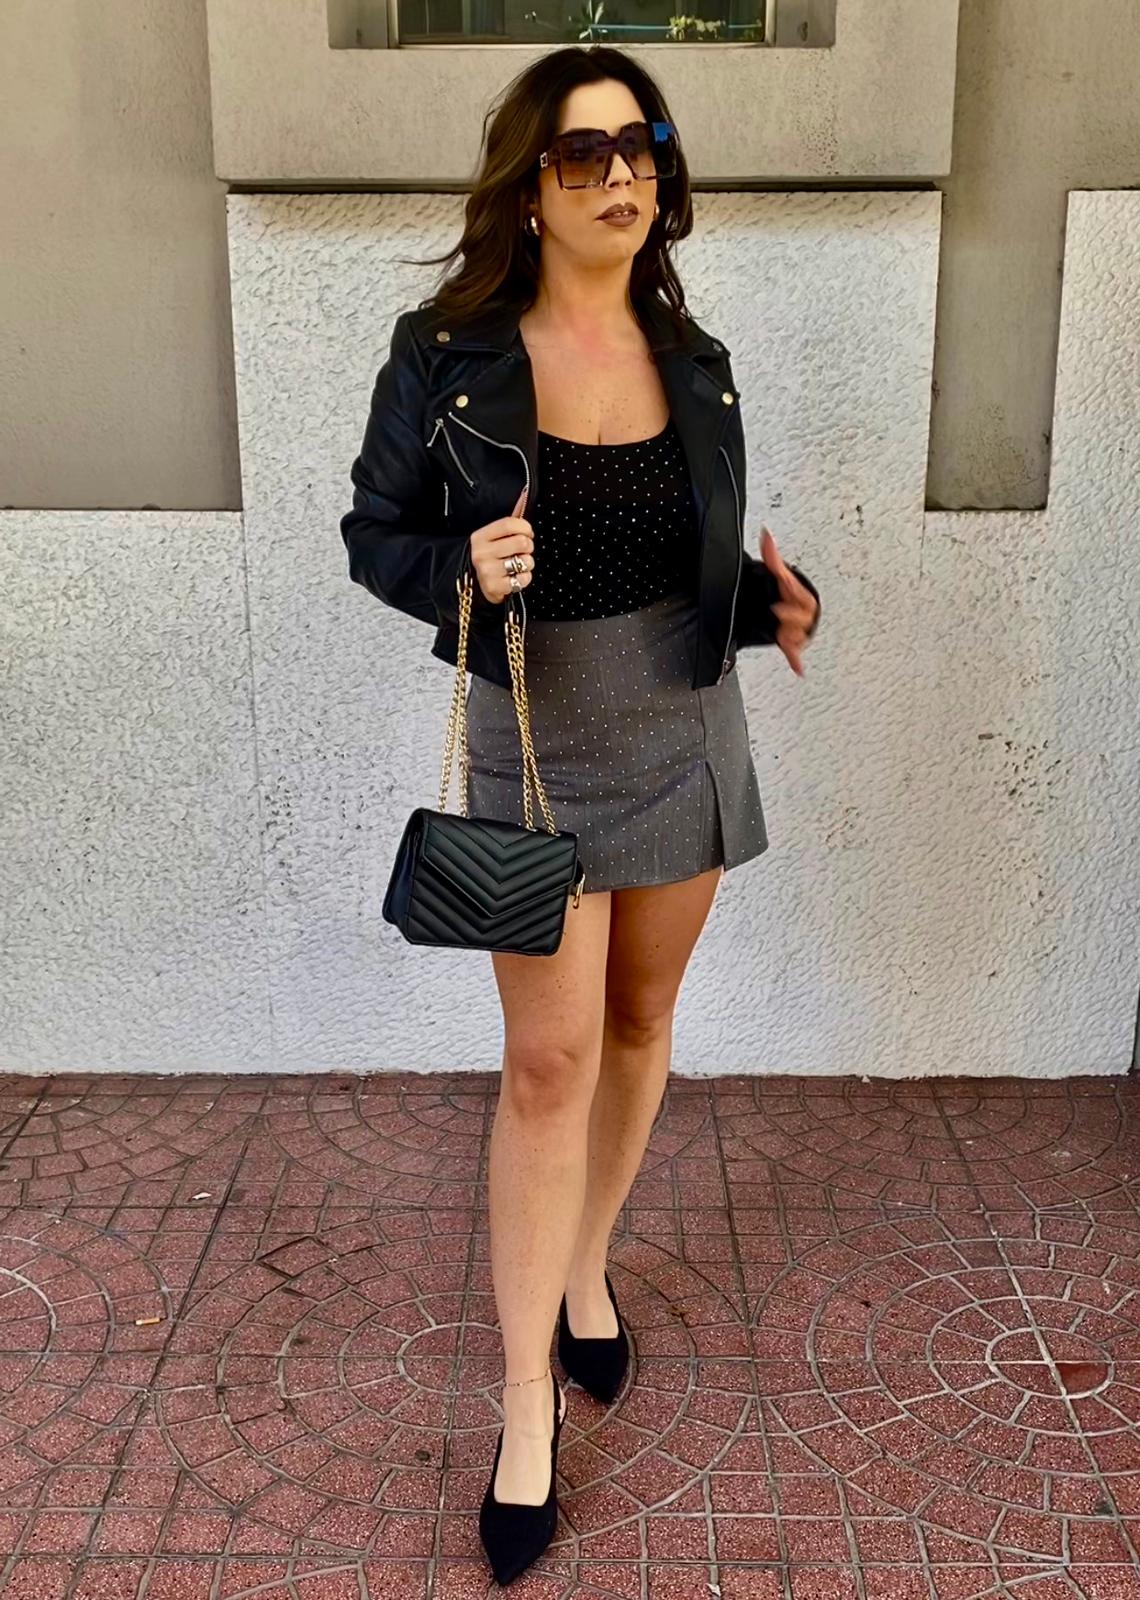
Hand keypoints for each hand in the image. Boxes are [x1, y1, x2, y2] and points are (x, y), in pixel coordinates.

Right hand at [469, 488, 534, 603]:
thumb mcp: (494, 535)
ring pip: (525, 561)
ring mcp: (487, 571)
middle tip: (522, 550)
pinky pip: (523, 579)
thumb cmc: (488, 555)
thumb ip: (512, 516)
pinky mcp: (494, 587)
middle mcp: (482, 553)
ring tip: (518, 564)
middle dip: (528, 546)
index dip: (525, 527)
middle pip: (521, 542)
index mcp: (481, 536)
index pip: (510, 524)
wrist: (471, 583)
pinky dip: (524, 578)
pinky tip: (515, 576)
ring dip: (527, 563)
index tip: (527, 533)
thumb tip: (526, 492)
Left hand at [760, 525, 818, 676]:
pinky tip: (798, 668)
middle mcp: (803, 614)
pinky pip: (794, 653)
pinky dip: (796, 660)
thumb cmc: (780, 591)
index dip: (792, 590)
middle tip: (777, 610)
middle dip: (791, 614)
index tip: (783, 588)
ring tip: (783, 633)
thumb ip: (771, 555)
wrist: (774, 607)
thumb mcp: (775, 573)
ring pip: (798, 635)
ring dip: (791, 634)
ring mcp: (797, 629)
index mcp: (803, 596)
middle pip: (803, 617)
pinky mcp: (790, 642)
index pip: (802, 594)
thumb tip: (766, 534)